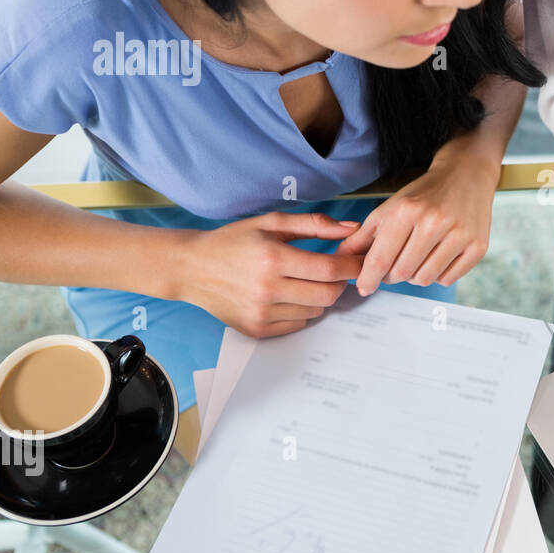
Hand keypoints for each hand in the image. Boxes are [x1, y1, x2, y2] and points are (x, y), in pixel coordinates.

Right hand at [177, 212, 364, 337]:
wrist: (192, 268)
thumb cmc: (233, 241)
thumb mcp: (271, 223)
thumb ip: (314, 224)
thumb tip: (352, 228)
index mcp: (273, 258)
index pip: (330, 269)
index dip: (352, 266)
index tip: (361, 261)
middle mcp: (268, 289)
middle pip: (328, 294)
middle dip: (339, 283)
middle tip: (334, 271)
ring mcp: (261, 313)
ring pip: (316, 311)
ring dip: (319, 296)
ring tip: (304, 281)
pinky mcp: (256, 329)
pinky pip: (298, 324)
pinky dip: (302, 310)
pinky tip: (288, 295)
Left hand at [335, 148, 498, 293]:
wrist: (467, 175)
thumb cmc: (425, 193)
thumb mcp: (390, 207)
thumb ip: (364, 235)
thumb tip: (340, 258)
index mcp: (407, 210)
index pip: (380, 258)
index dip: (368, 278)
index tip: (363, 287)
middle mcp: (434, 222)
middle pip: (401, 273)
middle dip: (392, 275)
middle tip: (393, 266)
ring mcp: (459, 235)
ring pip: (424, 279)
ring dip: (415, 275)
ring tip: (416, 259)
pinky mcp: (478, 246)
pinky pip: (447, 279)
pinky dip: (438, 274)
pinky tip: (437, 257)